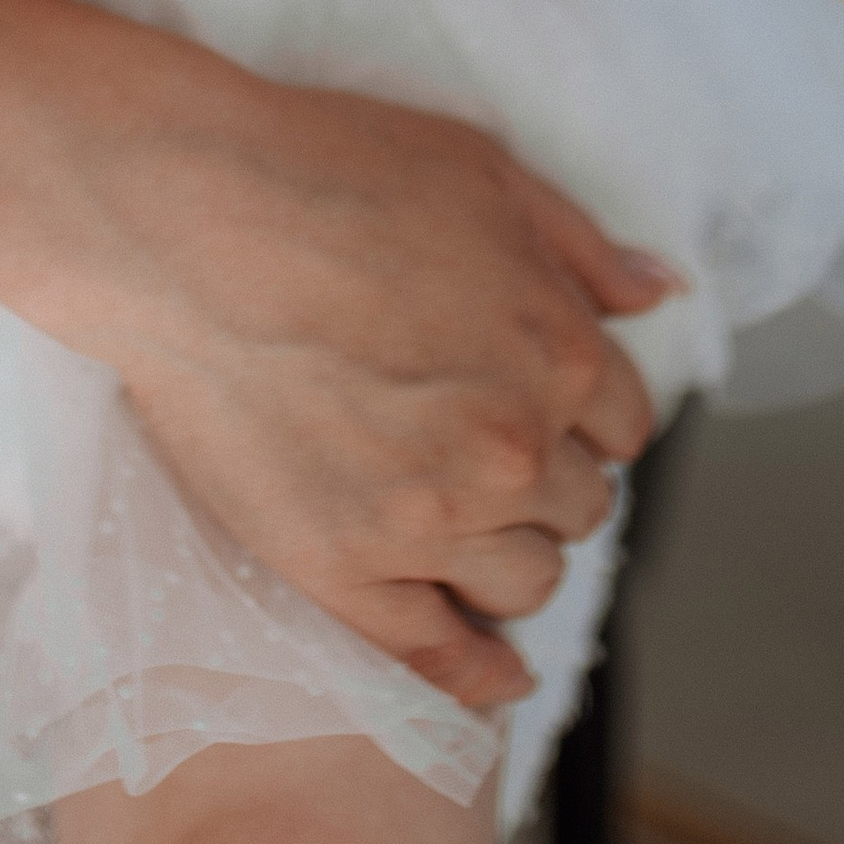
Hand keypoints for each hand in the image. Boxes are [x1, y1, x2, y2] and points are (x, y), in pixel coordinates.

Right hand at [95, 92, 677, 709]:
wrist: (182, 220)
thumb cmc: (323, 172)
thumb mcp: (481, 169)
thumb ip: (579, 245)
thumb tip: (660, 292)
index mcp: (559, 351)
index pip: (624, 424)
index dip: (584, 413)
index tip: (546, 409)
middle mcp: (513, 448)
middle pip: (579, 506)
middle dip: (546, 479)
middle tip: (485, 452)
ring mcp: (430, 518)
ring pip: (525, 581)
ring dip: (509, 555)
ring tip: (462, 525)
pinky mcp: (344, 569)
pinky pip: (438, 655)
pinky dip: (477, 673)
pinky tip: (492, 672)